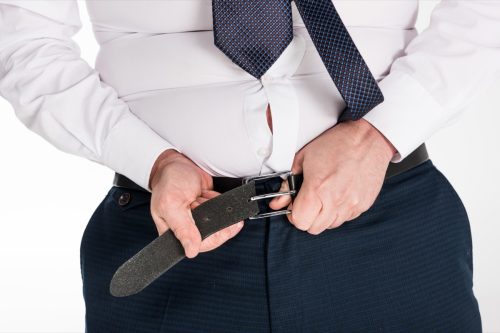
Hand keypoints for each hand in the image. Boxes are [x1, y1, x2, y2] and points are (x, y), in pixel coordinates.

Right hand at [149, 149, 244, 257]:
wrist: (178, 163)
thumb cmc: (168, 181)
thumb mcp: (171, 204)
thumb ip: (182, 228)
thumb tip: (191, 251)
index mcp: (174, 233)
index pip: (199, 246)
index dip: (214, 237)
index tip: (222, 226)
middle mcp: (188, 229)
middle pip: (214, 235)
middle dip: (214, 218)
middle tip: (201, 203)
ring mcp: (200, 219)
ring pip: (221, 223)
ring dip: (217, 209)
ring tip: (202, 198)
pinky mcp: (209, 210)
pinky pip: (223, 212)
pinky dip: (220, 202)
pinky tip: (210, 195)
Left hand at [269, 119, 396, 233]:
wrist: (367, 138)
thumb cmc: (336, 144)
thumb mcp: (303, 158)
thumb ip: (288, 183)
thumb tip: (278, 202)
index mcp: (317, 189)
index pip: (299, 222)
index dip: (294, 214)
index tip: (296, 205)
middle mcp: (335, 201)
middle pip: (314, 228)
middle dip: (307, 217)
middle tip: (309, 201)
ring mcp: (351, 205)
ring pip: (330, 225)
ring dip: (323, 216)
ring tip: (325, 196)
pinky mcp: (363, 205)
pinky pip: (346, 219)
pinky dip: (339, 212)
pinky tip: (338, 195)